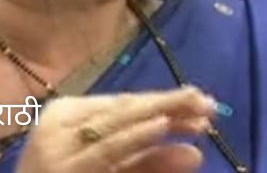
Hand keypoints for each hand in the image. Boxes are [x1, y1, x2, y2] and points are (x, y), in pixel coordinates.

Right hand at [15, 86, 216, 172]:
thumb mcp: (109, 170)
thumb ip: (146, 161)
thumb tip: (193, 152)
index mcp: (64, 115)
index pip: (122, 104)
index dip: (163, 101)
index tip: (200, 100)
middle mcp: (58, 127)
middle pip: (122, 111)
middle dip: (169, 105)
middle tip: (208, 102)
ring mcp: (60, 152)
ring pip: (116, 127)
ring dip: (158, 116)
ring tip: (192, 112)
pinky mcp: (68, 172)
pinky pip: (105, 153)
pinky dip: (133, 138)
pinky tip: (159, 126)